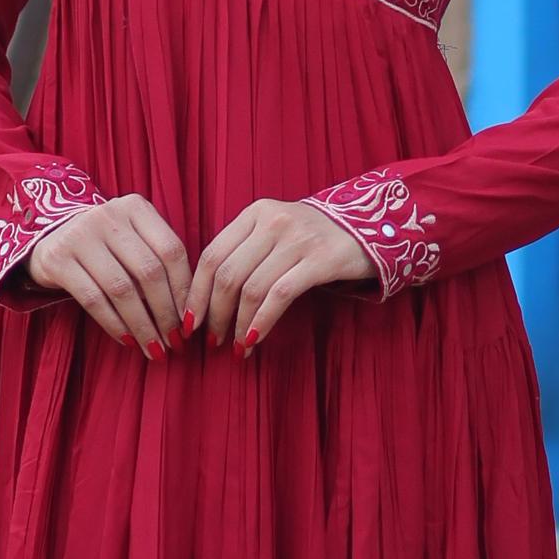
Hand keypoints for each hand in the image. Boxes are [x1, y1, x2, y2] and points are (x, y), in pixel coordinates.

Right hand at [25, 195, 192, 355]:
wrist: (51, 238)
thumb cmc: (106, 246)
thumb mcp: (133, 240)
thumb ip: (158, 263)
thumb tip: (188, 315)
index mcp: (135, 207)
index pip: (171, 251)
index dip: (185, 290)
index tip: (191, 321)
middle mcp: (108, 215)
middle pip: (149, 271)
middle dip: (166, 313)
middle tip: (175, 342)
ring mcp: (79, 235)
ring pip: (122, 289)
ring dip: (142, 325)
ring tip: (153, 348)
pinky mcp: (57, 259)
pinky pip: (93, 299)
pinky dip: (114, 324)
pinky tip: (127, 340)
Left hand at [184, 196, 376, 353]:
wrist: (367, 227)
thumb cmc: (311, 238)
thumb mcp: (274, 232)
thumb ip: (243, 252)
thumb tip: (205, 298)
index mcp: (254, 213)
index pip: (211, 254)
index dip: (196, 293)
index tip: (190, 322)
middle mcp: (273, 221)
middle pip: (228, 274)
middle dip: (214, 313)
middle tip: (212, 339)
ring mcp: (298, 239)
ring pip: (252, 288)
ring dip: (238, 324)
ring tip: (236, 346)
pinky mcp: (321, 259)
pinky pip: (280, 296)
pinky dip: (262, 322)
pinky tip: (255, 339)